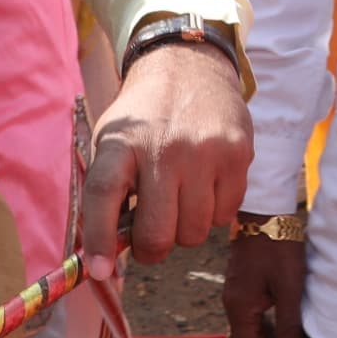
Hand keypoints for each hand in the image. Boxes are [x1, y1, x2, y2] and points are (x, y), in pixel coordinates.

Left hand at [79, 39, 250, 271]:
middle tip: (151, 238)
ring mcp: (204, 152)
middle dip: (152, 248)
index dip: (99, 239)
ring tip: (180, 200)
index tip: (99, 271)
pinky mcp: (237, 155)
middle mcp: (163, 147)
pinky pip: (225, 216)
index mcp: (122, 142)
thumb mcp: (115, 139)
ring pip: (194, 232)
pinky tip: (205, 185)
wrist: (190, 65)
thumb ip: (110, 191)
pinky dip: (213, 213)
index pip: (104, 196)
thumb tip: (106, 256)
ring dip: (185, 229)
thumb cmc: (145, 116)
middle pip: (158, 231)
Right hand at [220, 231, 304, 337]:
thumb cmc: (279, 246)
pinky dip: (270, 334)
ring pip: (252, 335)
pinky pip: (256, 319)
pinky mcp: (246, 286)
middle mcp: (233, 305)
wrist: (264, 208)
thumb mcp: (290, 288)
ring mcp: (238, 295)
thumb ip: (290, 326)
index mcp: (239, 309)